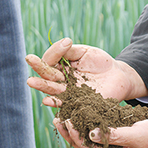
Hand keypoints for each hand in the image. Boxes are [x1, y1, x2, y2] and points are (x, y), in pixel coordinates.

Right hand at [26, 38, 147, 107]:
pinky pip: (65, 105)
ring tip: (31, 81)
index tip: (66, 43)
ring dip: (42, 86)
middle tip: (29, 59)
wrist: (118, 77)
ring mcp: (69, 93)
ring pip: (53, 90)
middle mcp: (61, 81)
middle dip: (39, 68)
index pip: (51, 60)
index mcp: (61, 67)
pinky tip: (47, 100)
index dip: (55, 52)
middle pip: (47, 75)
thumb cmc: (101, 62)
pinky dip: (56, 103)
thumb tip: (63, 42)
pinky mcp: (78, 104)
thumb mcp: (86, 52)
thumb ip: (71, 50)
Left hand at [54, 115, 147, 147]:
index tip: (66, 122)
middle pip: (85, 145)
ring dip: (77, 128)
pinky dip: (89, 123)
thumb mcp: (135, 135)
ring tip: (63, 116)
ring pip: (90, 138)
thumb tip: (91, 133)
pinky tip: (80, 114)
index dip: (76, 136)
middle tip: (58, 119)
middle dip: (71, 133)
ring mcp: (114, 147)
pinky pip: (98, 131)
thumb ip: (114, 135)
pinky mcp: (116, 137)